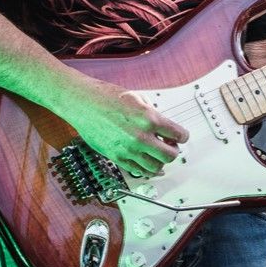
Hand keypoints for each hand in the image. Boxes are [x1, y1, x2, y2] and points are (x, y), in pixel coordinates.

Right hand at [66, 78, 188, 175]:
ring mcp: (128, 149)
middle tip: (171, 146)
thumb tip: (161, 124)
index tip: (181, 137)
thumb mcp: (136, 97)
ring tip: (158, 154)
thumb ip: (151, 112)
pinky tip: (146, 162)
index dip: (182, 136)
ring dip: (160, 162)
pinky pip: (137, 171)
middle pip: (170, 155)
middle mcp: (140, 136)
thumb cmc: (105, 96)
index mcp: (148, 118)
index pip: (178, 134)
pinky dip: (145, 169)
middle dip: (174, 151)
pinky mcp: (116, 157)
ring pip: (155, 167)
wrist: (82, 102)